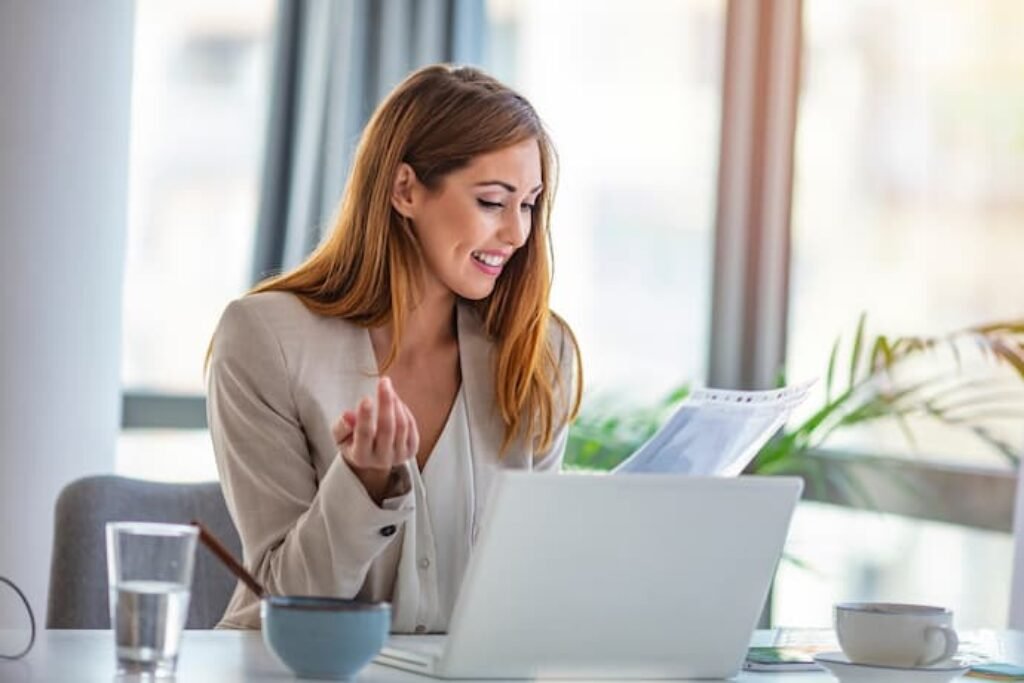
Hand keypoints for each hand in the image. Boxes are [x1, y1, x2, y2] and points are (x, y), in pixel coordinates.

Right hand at [332, 377, 418, 501]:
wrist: (372, 459)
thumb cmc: (353, 442)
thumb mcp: (340, 436)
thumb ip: (341, 426)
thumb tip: (348, 416)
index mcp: (360, 457)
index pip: (364, 435)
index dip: (365, 416)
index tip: (366, 398)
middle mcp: (381, 459)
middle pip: (387, 428)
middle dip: (385, 402)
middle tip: (384, 381)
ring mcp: (399, 456)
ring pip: (401, 425)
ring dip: (395, 403)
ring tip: (387, 388)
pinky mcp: (411, 450)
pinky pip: (411, 426)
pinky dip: (403, 410)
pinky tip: (395, 401)